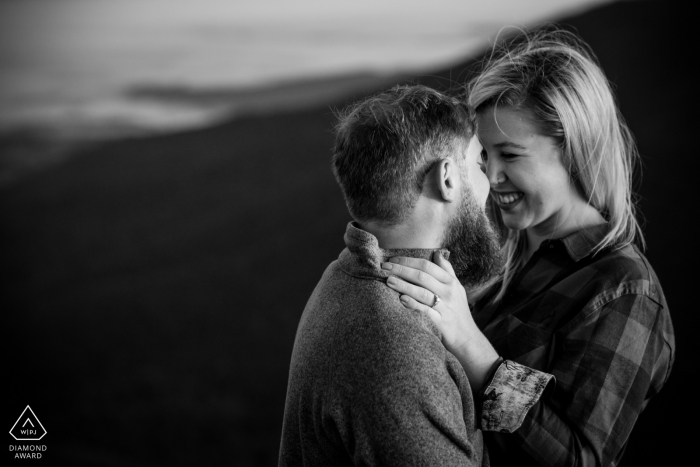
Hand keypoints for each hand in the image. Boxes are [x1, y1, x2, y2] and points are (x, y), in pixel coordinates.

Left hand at [383, 251, 499, 392]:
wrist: (467, 338)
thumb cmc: (458, 311)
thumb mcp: (457, 288)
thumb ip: (447, 270)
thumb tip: (437, 253)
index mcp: (450, 282)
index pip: (427, 266)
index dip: (408, 261)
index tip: (392, 260)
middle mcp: (448, 292)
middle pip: (422, 276)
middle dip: (401, 270)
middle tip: (384, 268)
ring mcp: (445, 307)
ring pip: (422, 292)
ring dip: (404, 285)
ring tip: (388, 280)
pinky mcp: (441, 323)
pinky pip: (425, 311)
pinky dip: (413, 304)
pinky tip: (401, 299)